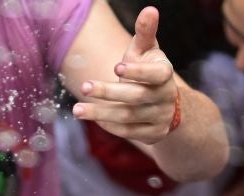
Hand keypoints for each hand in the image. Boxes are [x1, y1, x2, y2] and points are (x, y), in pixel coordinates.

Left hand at [73, 7, 179, 145]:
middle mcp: (166, 97)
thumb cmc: (148, 70)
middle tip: (84, 86)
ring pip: (128, 117)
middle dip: (109, 92)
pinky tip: (93, 117)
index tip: (116, 67)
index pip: (156, 74)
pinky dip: (109, 125)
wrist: (165, 104)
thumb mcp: (147, 51)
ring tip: (77, 109)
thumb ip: (145, 33)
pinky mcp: (152, 135)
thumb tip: (150, 9)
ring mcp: (160, 118)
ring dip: (101, 113)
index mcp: (166, 74)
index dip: (138, 72)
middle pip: (136, 97)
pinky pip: (127, 132)